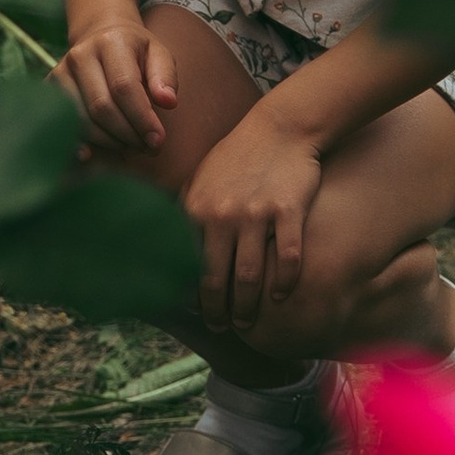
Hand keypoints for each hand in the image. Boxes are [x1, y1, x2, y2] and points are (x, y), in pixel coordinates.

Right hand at [53, 15, 177, 152]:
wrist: (100, 36)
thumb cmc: (134, 51)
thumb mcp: (158, 54)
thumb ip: (165, 77)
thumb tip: (169, 102)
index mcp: (110, 42)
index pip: (124, 86)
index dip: (141, 118)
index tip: (158, 140)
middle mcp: (80, 55)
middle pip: (102, 107)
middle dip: (128, 134)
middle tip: (147, 147)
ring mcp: (61, 72)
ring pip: (82, 120)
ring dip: (109, 141)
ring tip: (130, 145)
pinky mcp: (50, 89)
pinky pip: (63, 123)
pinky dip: (79, 143)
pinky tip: (92, 154)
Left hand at [183, 111, 324, 334]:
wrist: (281, 127)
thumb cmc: (238, 157)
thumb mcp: (201, 179)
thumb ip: (186, 212)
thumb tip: (166, 248)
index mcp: (196, 208)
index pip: (187, 265)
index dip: (189, 295)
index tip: (195, 313)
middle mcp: (222, 213)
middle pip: (217, 280)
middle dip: (217, 312)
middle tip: (222, 328)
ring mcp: (256, 212)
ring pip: (250, 276)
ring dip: (248, 307)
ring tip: (248, 322)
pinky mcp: (288, 209)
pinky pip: (287, 257)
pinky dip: (284, 282)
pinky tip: (281, 294)